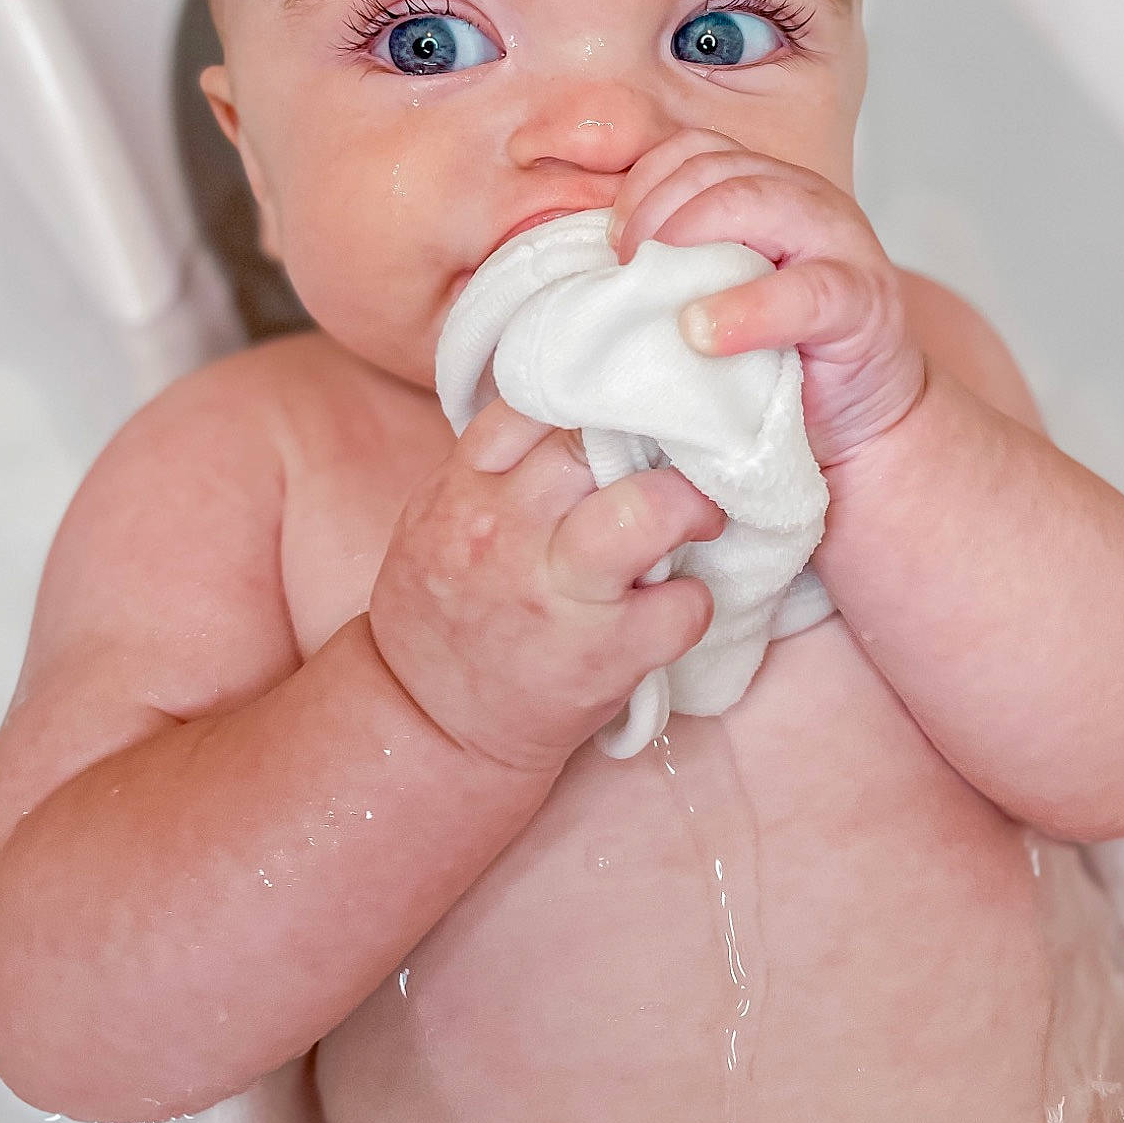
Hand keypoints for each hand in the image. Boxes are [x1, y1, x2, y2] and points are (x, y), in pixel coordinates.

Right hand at [368, 398, 723, 773]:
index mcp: (463, 491)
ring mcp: (559, 595)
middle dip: (649, 442)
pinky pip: (683, 605)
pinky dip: (693, 600)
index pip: (535, 404)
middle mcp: (507, 533)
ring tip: (697, 517)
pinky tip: (674, 603)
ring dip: (691, 507)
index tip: (620, 412)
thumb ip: (499, 464)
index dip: (591, 398)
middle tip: (678, 459)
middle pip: (598, 444)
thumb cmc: (444, 610)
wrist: (426, 724)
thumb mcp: (441, 517)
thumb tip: (583, 410)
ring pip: (650, 510)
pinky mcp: (605, 656)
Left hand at [607, 130, 926, 467]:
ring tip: (663, 304)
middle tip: (626, 272)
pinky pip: (807, 291)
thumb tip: (591, 265)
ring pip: (759, 201)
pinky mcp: (863, 300)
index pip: (696, 150)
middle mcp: (804, 200)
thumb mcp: (718, 295)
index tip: (612, 243)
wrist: (856, 415)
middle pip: (719, 169)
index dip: (644, 185)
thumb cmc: (774, 355)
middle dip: (657, 214)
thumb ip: (677, 266)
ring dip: (693, 241)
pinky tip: (705, 335)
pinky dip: (749, 311)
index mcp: (766, 189)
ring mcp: (840, 242)